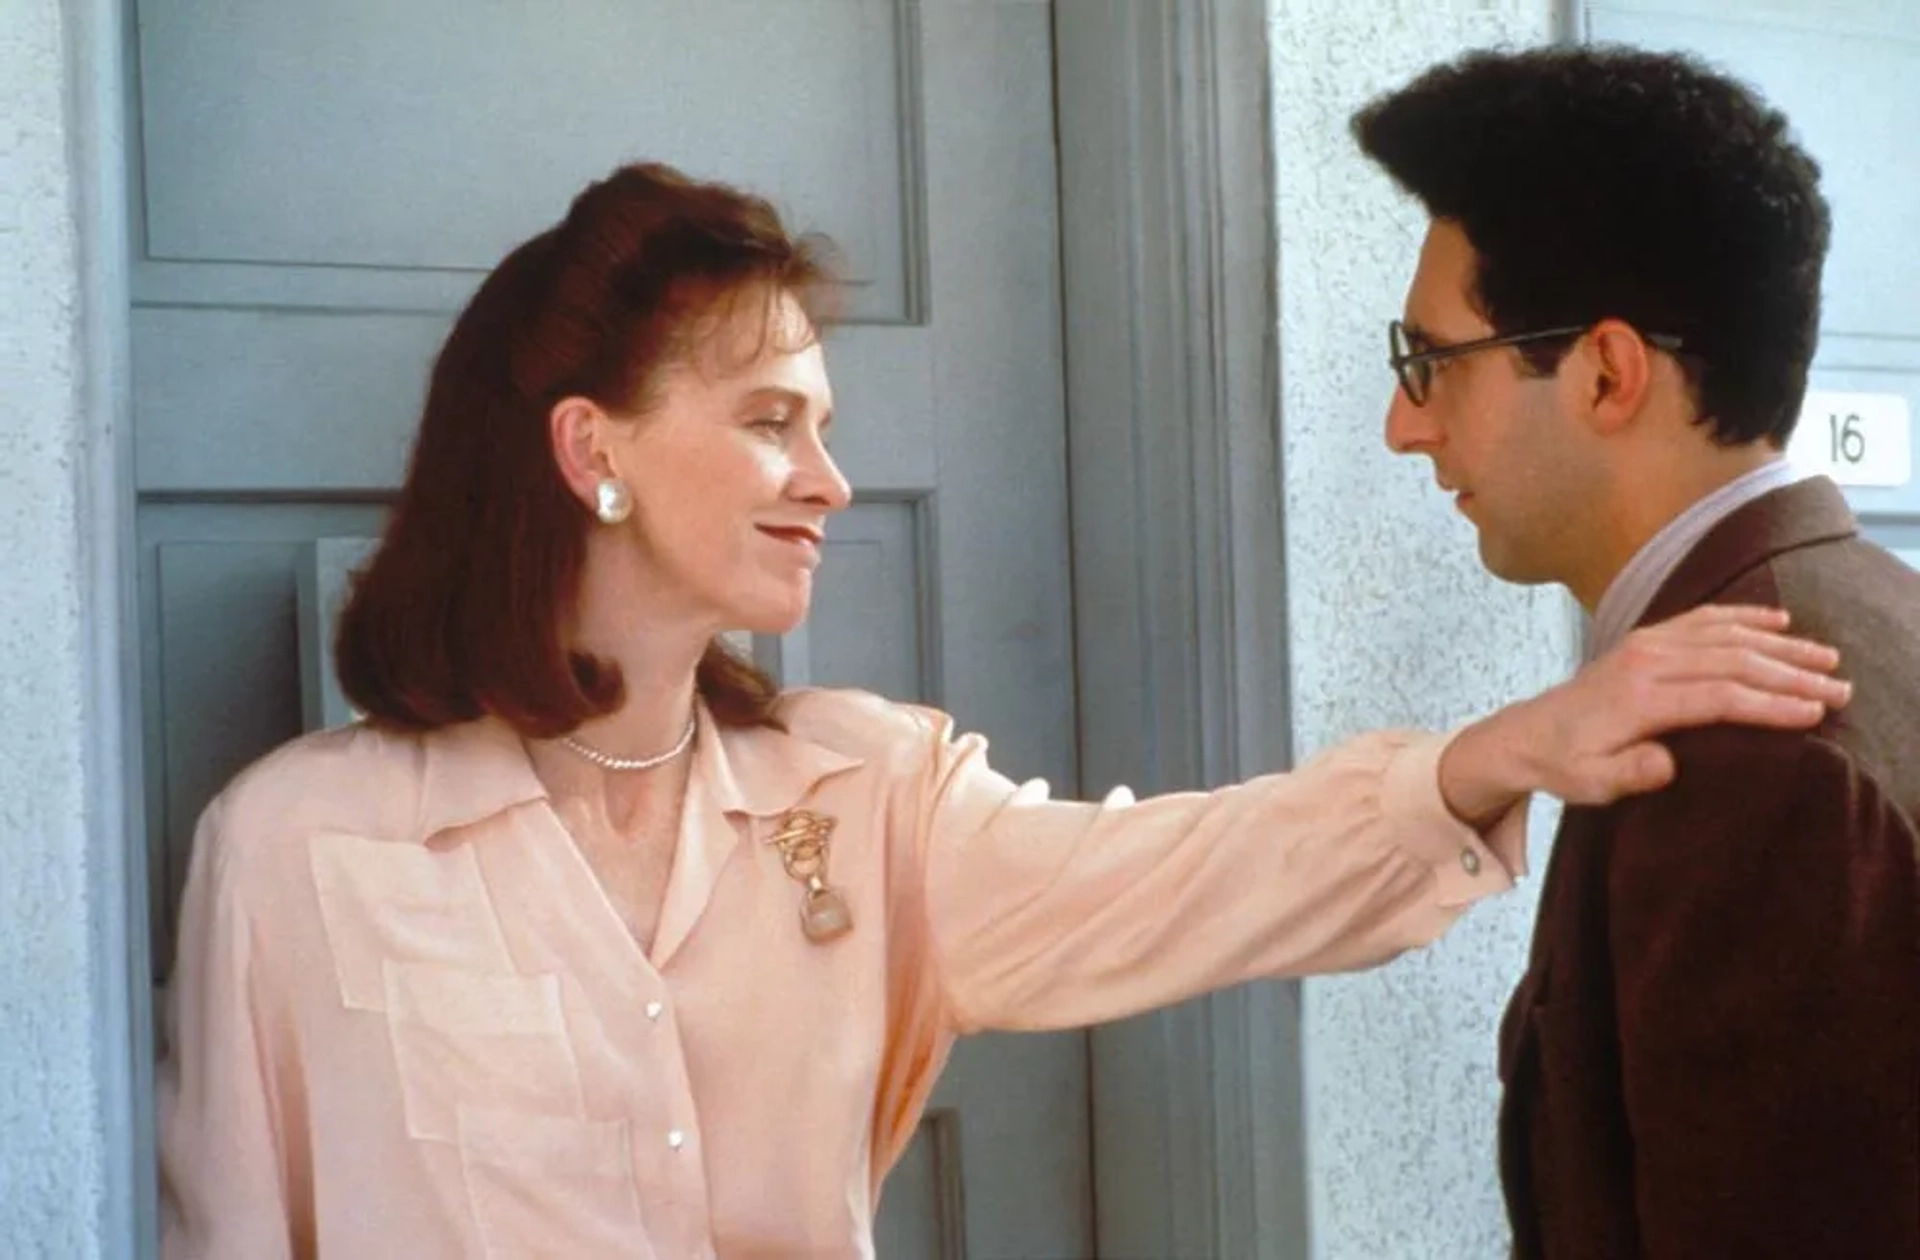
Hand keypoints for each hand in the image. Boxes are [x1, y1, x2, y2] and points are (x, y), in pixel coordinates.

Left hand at [1439, 604, 1848, 824]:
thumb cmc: (1565, 764)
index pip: (1718, 696)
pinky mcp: (1646, 639)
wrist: (1528, 734)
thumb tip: (1667, 763)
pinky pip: (1701, 619)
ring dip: (1778, 645)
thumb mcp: (1590, 783)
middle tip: (1839, 688)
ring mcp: (1646, 644)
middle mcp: (1645, 662)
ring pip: (1724, 636)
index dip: (1768, 704)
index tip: (1813, 713)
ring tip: (1825, 657)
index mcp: (1638, 698)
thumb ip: (1628, 773)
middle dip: (1789, 674)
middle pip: (1732, 661)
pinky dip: (1742, 617)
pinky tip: (1777, 620)